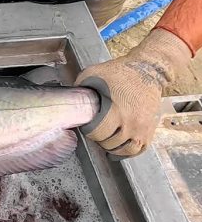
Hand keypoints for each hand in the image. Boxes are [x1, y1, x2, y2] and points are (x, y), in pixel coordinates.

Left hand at [76, 28, 191, 157]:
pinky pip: (140, 149)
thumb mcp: (94, 74)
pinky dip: (128, 151)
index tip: (87, 125)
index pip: (99, 133)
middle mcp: (132, 122)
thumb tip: (70, 99)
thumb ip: (80, 87)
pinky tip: (120, 146)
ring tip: (107, 138)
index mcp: (117, 110)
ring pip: (126, 150)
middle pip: (111, 143)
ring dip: (113, 147)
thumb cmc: (120, 72)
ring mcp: (143, 128)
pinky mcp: (151, 129)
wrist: (148, 70)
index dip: (89, 131)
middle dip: (100, 139)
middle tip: (96, 130)